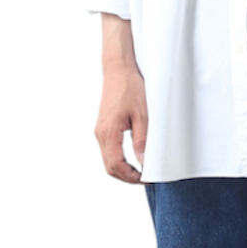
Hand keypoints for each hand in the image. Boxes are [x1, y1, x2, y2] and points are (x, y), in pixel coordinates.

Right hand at [95, 64, 147, 182]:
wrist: (118, 69)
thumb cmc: (129, 87)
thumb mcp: (142, 115)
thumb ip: (142, 140)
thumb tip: (143, 161)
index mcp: (109, 132)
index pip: (116, 165)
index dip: (132, 176)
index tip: (146, 178)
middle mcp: (100, 133)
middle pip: (110, 167)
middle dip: (127, 177)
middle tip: (145, 178)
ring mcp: (100, 130)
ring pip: (108, 160)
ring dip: (122, 169)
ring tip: (141, 171)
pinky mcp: (103, 127)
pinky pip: (108, 150)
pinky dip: (118, 159)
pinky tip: (132, 159)